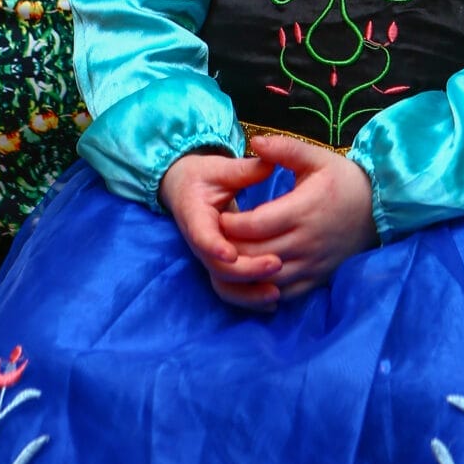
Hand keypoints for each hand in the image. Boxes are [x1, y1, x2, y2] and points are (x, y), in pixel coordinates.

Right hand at [159, 150, 282, 309]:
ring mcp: (209, 258)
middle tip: (276, 263)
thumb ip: (244, 169)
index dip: (215, 247)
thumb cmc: (204, 176)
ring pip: (224, 286)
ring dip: (249, 293)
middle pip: (218, 267)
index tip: (232, 253)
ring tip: (277, 292)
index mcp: (195, 216)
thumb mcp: (220, 168)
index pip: (202, 237)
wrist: (186, 190)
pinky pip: (232, 290)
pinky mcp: (220, 267)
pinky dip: (250, 299)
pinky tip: (274, 301)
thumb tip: (270, 161)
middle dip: (246, 270)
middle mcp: (200, 243)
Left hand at [218, 133, 377, 297]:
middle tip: (215, 238)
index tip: (218, 215)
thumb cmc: (342, 179)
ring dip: (245, 271)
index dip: (232, 224)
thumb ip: (284, 149)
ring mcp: (313, 264)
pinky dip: (264, 289)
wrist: (377, 207)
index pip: (256, 225)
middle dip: (231, 249)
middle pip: (257, 254)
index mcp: (303, 210)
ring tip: (229, 256)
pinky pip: (286, 293)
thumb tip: (254, 140)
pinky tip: (251, 277)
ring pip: (268, 278)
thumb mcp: (316, 157)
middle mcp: (306, 241)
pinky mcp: (318, 278)